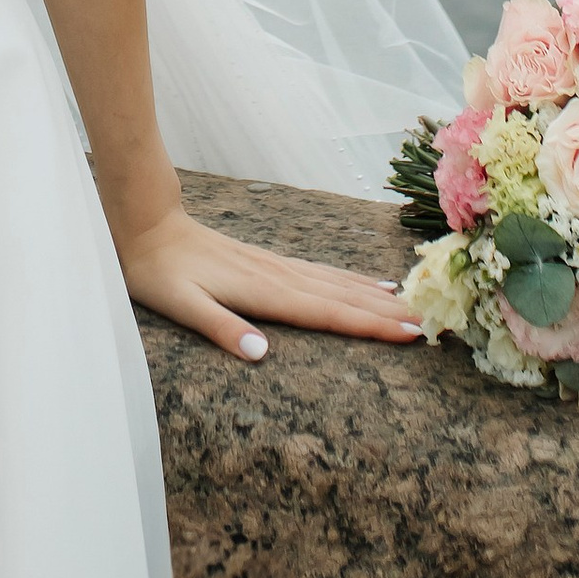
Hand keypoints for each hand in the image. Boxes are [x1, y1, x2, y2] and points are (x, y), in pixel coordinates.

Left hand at [118, 199, 423, 362]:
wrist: (146, 222)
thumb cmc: (158, 271)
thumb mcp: (180, 305)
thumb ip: (220, 327)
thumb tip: (260, 355)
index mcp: (263, 292)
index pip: (326, 313)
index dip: (369, 325)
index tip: (411, 333)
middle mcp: (278, 276)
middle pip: (343, 297)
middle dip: (388, 313)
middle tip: (432, 326)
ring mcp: (277, 265)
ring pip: (338, 283)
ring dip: (377, 296)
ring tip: (414, 306)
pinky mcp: (270, 261)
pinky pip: (323, 274)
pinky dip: (353, 281)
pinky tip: (370, 284)